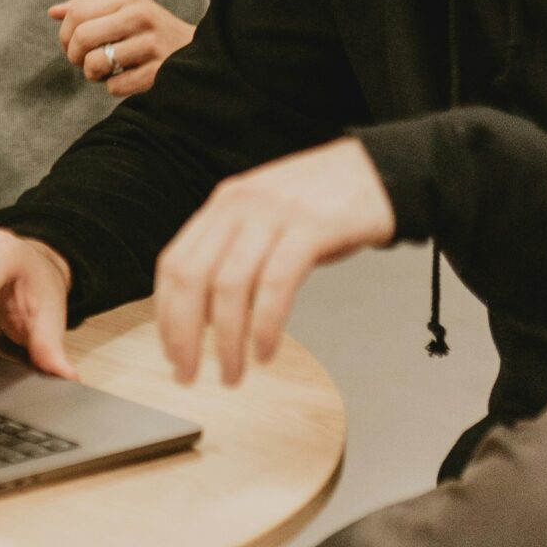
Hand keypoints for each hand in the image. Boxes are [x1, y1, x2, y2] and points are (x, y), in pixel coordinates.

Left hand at [50, 0, 194, 95]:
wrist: (197, 51)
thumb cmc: (148, 30)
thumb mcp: (123, 8)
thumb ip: (87, 7)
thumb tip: (53, 12)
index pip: (77, 12)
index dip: (65, 34)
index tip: (72, 45)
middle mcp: (140, 16)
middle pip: (82, 37)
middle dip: (75, 56)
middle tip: (84, 62)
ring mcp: (151, 44)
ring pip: (95, 63)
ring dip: (93, 74)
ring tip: (105, 71)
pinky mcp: (158, 72)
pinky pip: (115, 86)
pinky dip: (114, 87)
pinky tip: (127, 78)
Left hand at [155, 137, 396, 386]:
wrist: (380, 172)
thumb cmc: (324, 202)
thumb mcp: (265, 218)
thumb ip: (235, 253)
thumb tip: (208, 315)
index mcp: (223, 204)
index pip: (173, 262)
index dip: (166, 312)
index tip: (170, 349)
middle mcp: (240, 206)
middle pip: (191, 277)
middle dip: (183, 333)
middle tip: (187, 374)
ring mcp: (274, 215)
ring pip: (229, 286)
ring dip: (226, 341)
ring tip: (231, 374)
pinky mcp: (311, 228)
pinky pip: (275, 284)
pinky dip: (264, 325)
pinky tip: (264, 351)